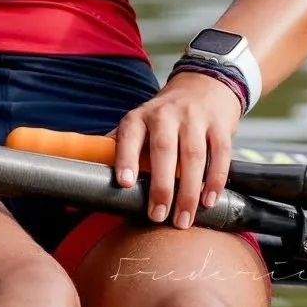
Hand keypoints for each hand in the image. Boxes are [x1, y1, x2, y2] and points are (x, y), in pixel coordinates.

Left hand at [112, 71, 243, 228]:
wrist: (201, 88)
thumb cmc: (162, 118)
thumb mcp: (138, 125)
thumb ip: (119, 149)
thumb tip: (87, 183)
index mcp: (139, 117)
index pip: (129, 136)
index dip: (125, 158)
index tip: (124, 183)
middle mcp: (165, 114)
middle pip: (163, 149)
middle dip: (161, 186)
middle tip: (157, 215)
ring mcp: (194, 118)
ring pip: (193, 155)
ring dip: (189, 191)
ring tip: (183, 219)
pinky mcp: (219, 126)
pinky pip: (219, 154)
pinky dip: (215, 180)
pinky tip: (209, 201)